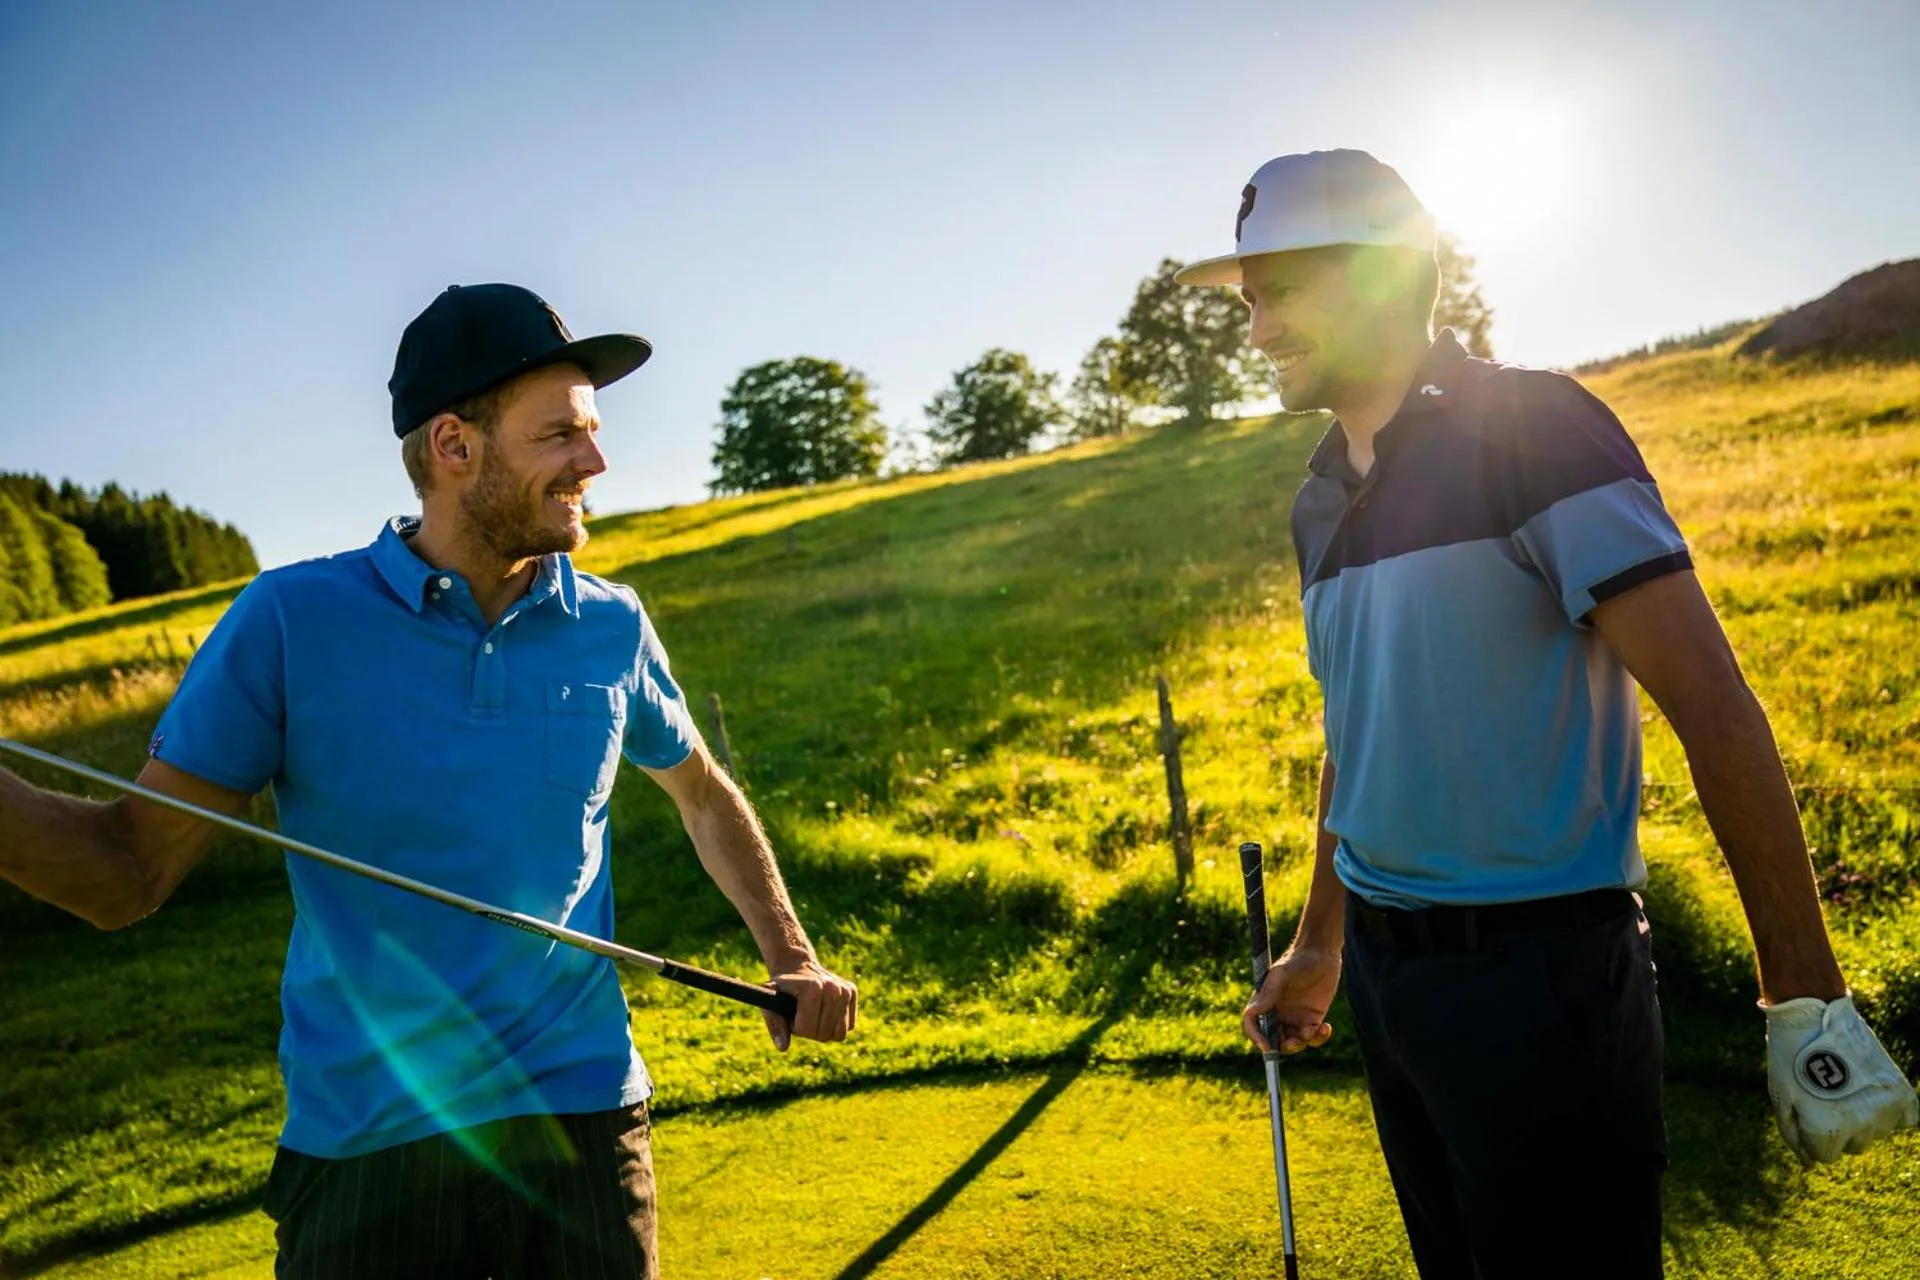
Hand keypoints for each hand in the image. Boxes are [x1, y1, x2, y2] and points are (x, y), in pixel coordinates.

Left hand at [765, 959, 856, 1051]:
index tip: (791, 1013)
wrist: (797, 968)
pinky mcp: (852, 992)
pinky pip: (849, 1026)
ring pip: (840, 1034)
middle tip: (802, 1013)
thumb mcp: (770, 1003)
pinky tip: (825, 1011)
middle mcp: (833, 988)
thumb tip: (783, 1047)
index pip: (807, 1029)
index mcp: (813, 988)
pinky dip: (836, 1025)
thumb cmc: (781, 989)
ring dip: (824, 1030)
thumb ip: (775, 1025)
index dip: (795, 1027)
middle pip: (824, 1034)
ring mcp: (845, 990)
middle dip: (810, 1031)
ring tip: (814, 1014)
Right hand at [1242, 945, 1340, 1054]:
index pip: (1253, 1024)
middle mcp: (1277, 1012)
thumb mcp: (1281, 975)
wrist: (1322, 953)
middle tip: (1294, 1043)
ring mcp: (1295, 1017)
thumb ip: (1269, 994)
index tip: (1267, 1046)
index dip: (1256, 1037)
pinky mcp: (1313, 1018)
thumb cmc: (1298, 960)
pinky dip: (1319, 1038)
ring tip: (1314, 1030)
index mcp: (1264, 1002)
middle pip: (1273, 1039)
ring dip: (1302, 1043)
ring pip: (1294, 1042)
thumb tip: (1252, 1013)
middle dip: (1282, 1046)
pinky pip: (1312, 1037)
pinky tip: (1326, 1027)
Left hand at [1765, 995, 1918, 1163]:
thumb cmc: (1790, 1058)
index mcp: (1827, 1128)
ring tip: (1845, 1085)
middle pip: (1853, 1147)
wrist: (1814, 1014)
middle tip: (1826, 1094)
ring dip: (1863, 1117)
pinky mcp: (1902, 1090)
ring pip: (1876, 1133)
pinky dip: (1893, 1111)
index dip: (1811, 1134)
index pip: (1825, 1156)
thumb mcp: (1781, 1098)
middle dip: (1838, 1127)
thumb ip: (1794, 1136)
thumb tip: (1810, 1164)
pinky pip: (1907, 1119)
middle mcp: (1861, 1123)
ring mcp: (1885, 1107)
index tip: (1806, 1109)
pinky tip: (1874, 1092)